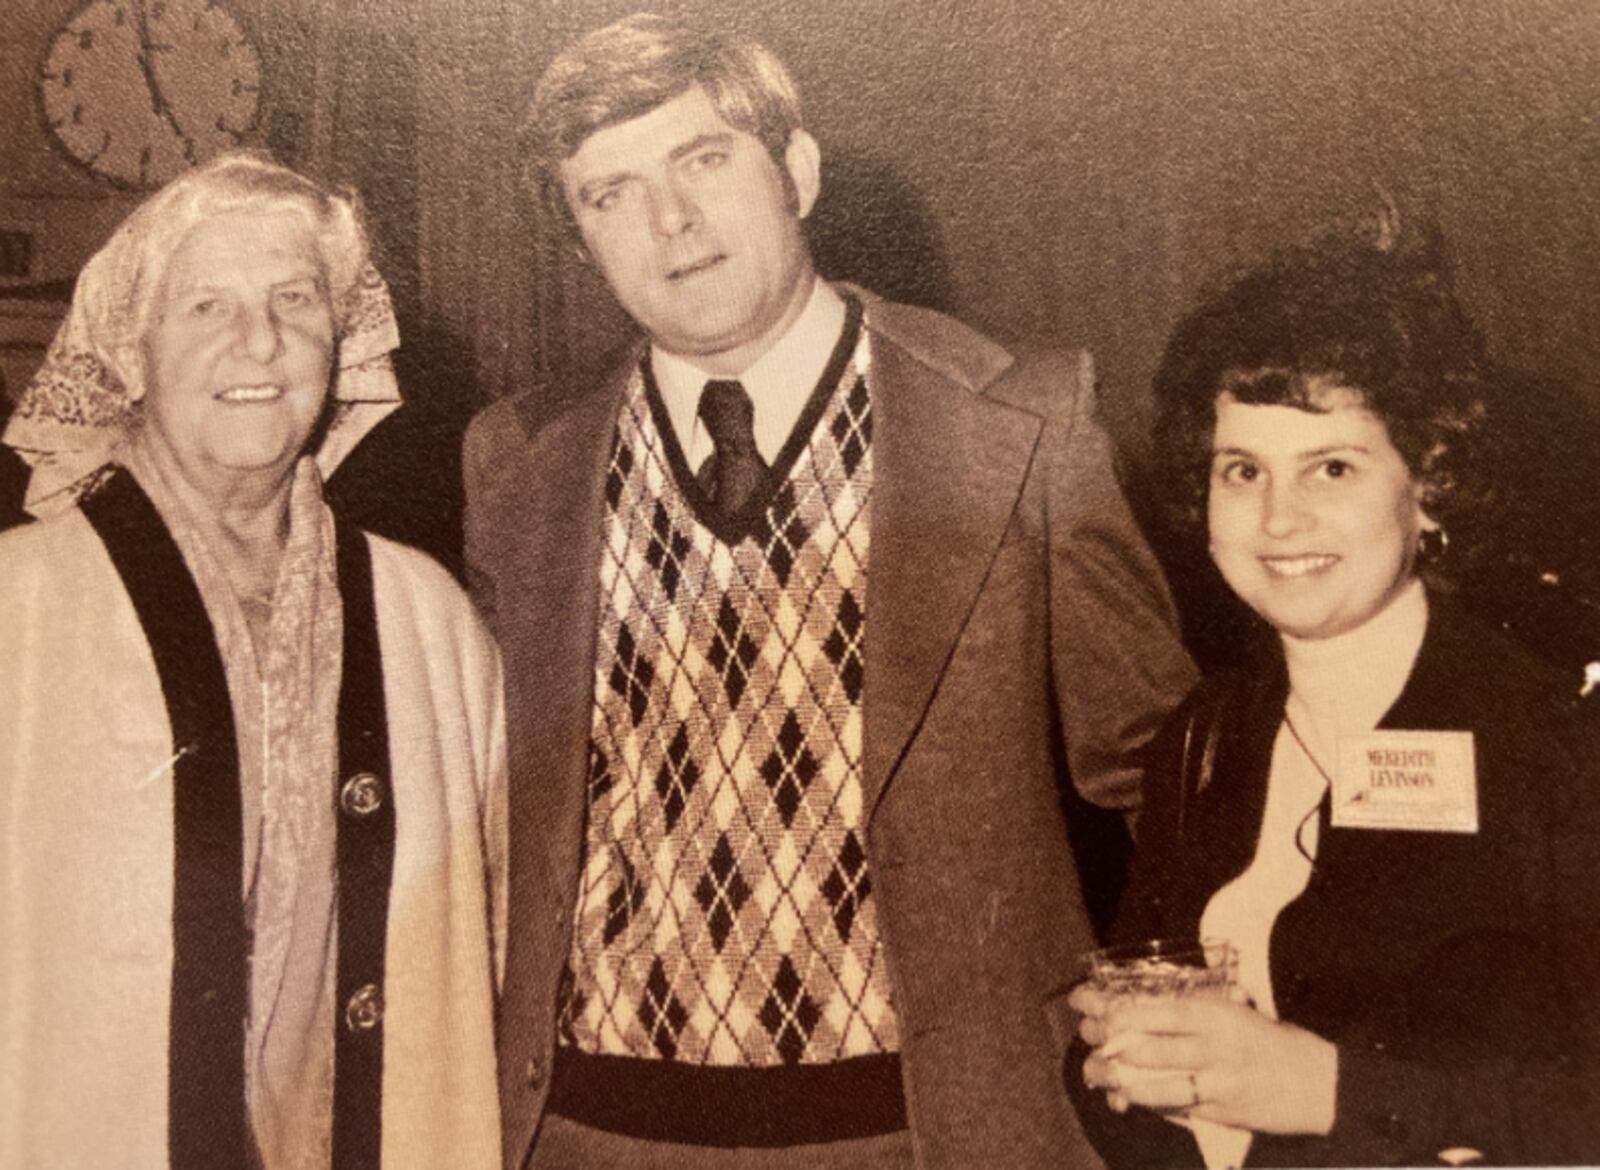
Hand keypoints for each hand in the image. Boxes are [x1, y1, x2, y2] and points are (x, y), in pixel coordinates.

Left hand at [1069, 985, 1337, 1135]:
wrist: (1321, 1084)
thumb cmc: (1274, 1041)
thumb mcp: (1237, 1011)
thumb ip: (1196, 1011)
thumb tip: (1143, 1008)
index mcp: (1215, 1013)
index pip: (1151, 1008)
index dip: (1112, 1006)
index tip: (1085, 1000)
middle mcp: (1212, 1046)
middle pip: (1144, 1044)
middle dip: (1105, 1041)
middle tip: (1086, 1036)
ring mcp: (1215, 1083)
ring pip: (1152, 1082)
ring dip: (1117, 1078)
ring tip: (1096, 1072)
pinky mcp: (1219, 1112)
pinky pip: (1172, 1107)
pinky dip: (1145, 1102)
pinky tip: (1124, 1097)